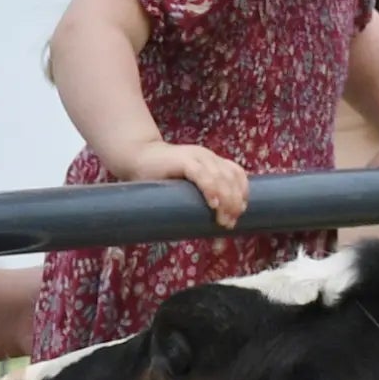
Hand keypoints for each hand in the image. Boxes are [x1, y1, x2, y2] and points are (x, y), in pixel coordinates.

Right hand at [109, 140, 248, 228]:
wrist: (136, 158)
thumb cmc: (159, 178)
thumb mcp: (186, 185)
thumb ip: (198, 196)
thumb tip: (209, 222)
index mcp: (212, 161)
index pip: (237, 174)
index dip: (242, 192)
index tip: (239, 213)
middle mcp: (208, 156)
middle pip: (231, 178)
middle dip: (234, 202)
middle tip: (229, 223)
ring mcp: (196, 157)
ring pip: (220, 177)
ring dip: (226, 200)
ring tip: (223, 219)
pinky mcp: (183, 160)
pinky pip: (202, 175)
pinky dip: (210, 189)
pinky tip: (213, 204)